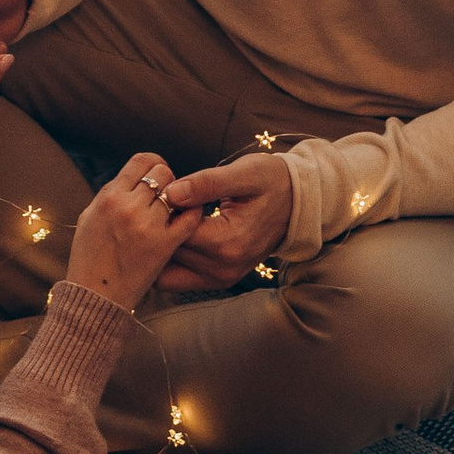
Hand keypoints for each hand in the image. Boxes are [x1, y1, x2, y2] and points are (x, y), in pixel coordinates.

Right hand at [64, 151, 208, 311]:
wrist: (94, 296)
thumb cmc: (89, 257)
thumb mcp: (89, 217)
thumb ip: (111, 194)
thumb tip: (131, 179)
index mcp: (109, 197)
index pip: (142, 161)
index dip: (153, 164)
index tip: (156, 175)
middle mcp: (129, 206)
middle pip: (163, 172)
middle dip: (167, 181)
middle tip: (166, 196)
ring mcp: (148, 226)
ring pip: (177, 193)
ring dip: (178, 199)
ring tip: (174, 210)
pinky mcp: (164, 245)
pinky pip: (190, 217)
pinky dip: (193, 214)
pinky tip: (188, 218)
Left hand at [153, 150, 294, 298]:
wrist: (297, 203)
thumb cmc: (271, 181)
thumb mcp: (244, 173)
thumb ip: (207, 183)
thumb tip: (171, 192)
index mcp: (228, 243)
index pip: (174, 234)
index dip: (161, 212)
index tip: (162, 190)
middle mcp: (223, 269)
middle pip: (168, 254)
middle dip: (156, 230)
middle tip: (158, 203)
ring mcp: (220, 278)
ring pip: (167, 271)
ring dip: (159, 248)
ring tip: (165, 218)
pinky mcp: (217, 280)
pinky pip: (177, 279)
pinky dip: (168, 260)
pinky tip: (172, 234)